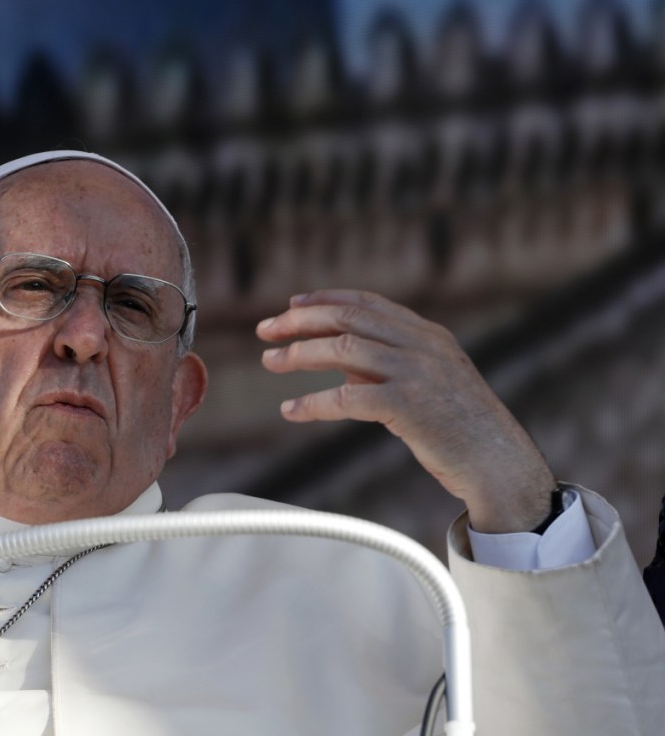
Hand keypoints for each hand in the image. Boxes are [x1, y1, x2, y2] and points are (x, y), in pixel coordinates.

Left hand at [256, 289, 556, 532]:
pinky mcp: (409, 406)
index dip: (324, 299)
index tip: (291, 305)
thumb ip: (386, 366)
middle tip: (265, 331)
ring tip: (269, 362)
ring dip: (298, 354)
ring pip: (342, 350)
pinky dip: (313, 402)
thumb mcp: (427, 384)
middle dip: (299, 321)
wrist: (500, 464)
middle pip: (347, 317)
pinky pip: (347, 397)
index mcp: (428, 334)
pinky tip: (291, 410)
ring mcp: (417, 372)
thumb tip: (337, 361)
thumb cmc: (460, 428)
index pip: (366, 301)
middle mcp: (423, 344)